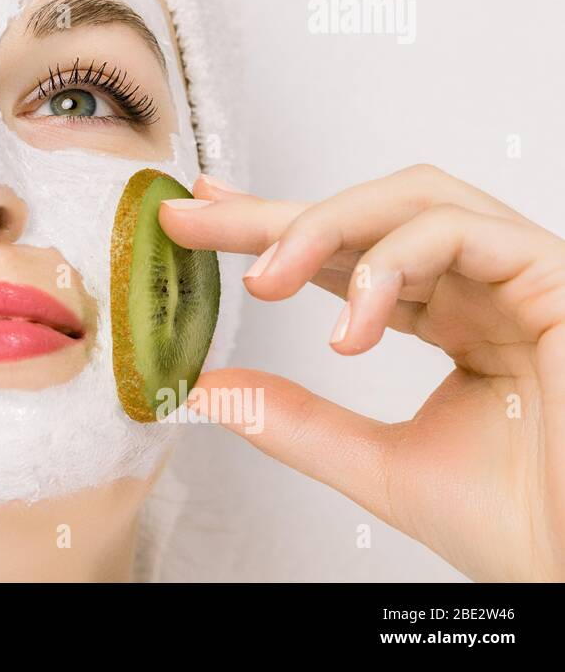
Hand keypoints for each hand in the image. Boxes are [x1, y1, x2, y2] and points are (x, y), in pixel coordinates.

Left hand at [159, 164, 564, 580]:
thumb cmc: (523, 525)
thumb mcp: (378, 464)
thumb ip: (296, 420)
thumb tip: (206, 385)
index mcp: (450, 320)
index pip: (350, 252)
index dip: (274, 228)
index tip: (198, 219)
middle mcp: (481, 288)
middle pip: (367, 215)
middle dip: (274, 216)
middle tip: (194, 225)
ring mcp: (518, 277)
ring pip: (412, 199)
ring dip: (324, 228)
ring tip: (265, 282)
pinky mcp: (553, 276)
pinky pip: (459, 230)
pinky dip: (392, 261)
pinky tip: (350, 325)